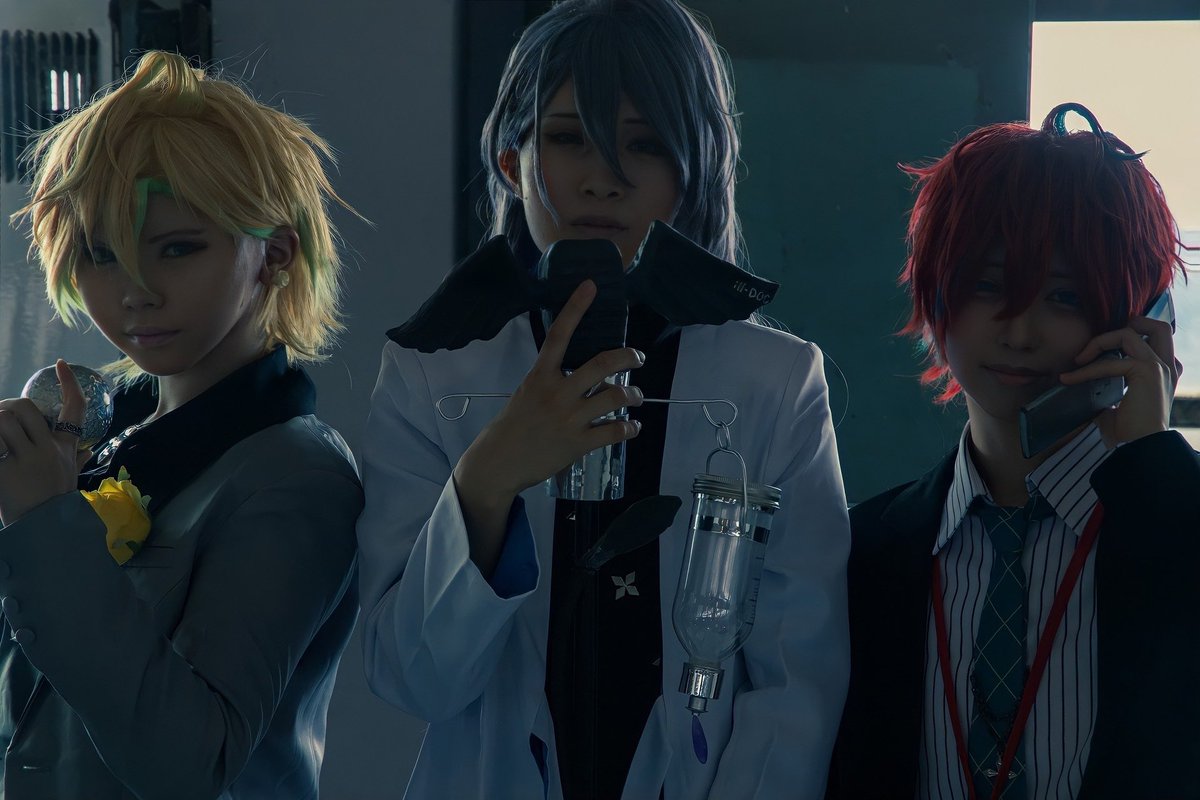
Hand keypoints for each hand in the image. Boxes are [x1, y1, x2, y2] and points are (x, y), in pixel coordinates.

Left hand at [0, 360, 87, 525]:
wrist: (44, 532)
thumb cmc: (55, 503)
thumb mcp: (69, 478)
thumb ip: (75, 460)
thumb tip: (87, 452)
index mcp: (63, 448)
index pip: (75, 407)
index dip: (69, 383)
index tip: (61, 364)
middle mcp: (47, 450)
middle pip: (22, 408)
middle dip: (4, 408)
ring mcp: (25, 461)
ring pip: (1, 421)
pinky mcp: (3, 474)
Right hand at [454, 280, 644, 504]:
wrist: (500, 461)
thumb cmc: (514, 425)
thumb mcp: (528, 393)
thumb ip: (553, 381)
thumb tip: (588, 376)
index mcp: (540, 376)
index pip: (559, 334)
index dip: (575, 308)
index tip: (591, 286)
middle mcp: (557, 393)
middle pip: (601, 365)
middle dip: (628, 357)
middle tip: (638, 357)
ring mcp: (569, 418)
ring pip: (614, 397)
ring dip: (633, 395)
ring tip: (636, 397)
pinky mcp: (578, 443)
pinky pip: (614, 431)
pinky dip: (629, 428)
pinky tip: (632, 427)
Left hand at [1059, 316, 1178, 445]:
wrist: (1140, 449)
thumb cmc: (1128, 433)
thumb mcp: (1117, 405)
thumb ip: (1108, 389)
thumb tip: (1081, 386)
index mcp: (1164, 373)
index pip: (1157, 341)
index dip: (1134, 336)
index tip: (1104, 349)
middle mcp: (1166, 367)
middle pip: (1158, 326)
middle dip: (1129, 324)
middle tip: (1099, 342)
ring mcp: (1159, 367)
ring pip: (1130, 333)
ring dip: (1099, 342)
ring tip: (1078, 359)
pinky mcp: (1147, 372)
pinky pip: (1110, 362)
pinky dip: (1086, 369)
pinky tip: (1069, 379)